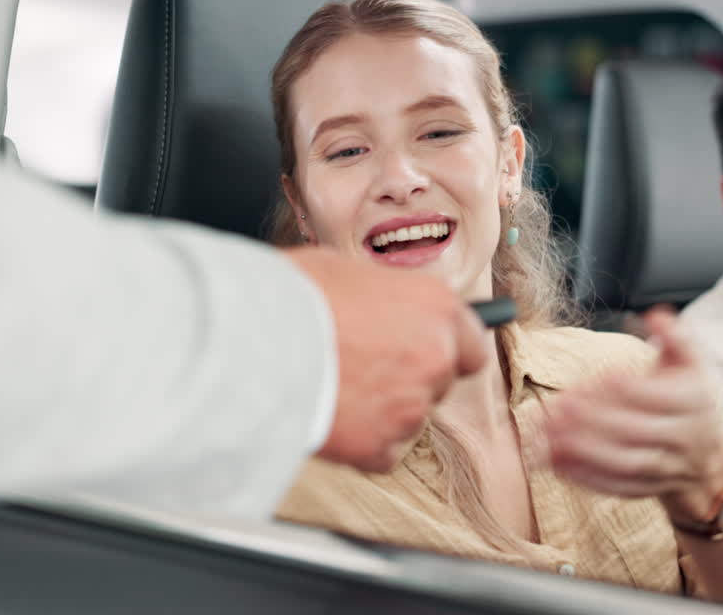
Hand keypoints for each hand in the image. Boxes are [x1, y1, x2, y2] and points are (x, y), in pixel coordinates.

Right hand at [285, 247, 488, 471]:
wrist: (250, 339)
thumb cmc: (291, 293)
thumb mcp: (348, 271)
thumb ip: (385, 297)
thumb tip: (385, 307)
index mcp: (436, 307)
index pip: (472, 343)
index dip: (447, 349)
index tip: (427, 352)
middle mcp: (435, 356)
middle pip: (440, 382)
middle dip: (408, 379)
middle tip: (365, 368)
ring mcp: (410, 406)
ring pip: (409, 418)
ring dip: (382, 410)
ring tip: (335, 387)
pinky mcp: (380, 447)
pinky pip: (382, 452)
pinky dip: (361, 442)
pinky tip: (330, 414)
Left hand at [545, 307, 722, 520]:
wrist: (708, 459)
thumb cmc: (690, 400)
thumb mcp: (692, 364)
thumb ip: (675, 337)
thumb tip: (656, 315)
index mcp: (694, 402)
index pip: (655, 396)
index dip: (619, 387)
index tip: (589, 379)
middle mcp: (684, 438)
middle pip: (636, 431)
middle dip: (594, 420)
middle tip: (558, 407)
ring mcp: (667, 468)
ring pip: (626, 463)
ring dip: (584, 451)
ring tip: (550, 435)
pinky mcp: (649, 489)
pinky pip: (617, 487)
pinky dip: (585, 477)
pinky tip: (556, 461)